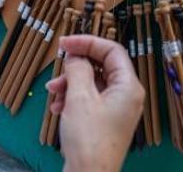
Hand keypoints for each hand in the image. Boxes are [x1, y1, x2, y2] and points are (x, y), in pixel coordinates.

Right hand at [45, 35, 143, 171]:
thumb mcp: (79, 97)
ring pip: (93, 83)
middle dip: (76, 66)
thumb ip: (78, 69)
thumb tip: (76, 56)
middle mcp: (127, 96)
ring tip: (53, 93)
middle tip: (58, 69)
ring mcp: (117, 109)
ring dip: (71, 83)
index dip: (87, 42)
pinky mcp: (106, 121)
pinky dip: (73, 98)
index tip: (65, 43)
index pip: (112, 50)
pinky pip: (90, 99)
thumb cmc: (88, 139)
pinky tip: (58, 107)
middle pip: (101, 66)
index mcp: (128, 86)